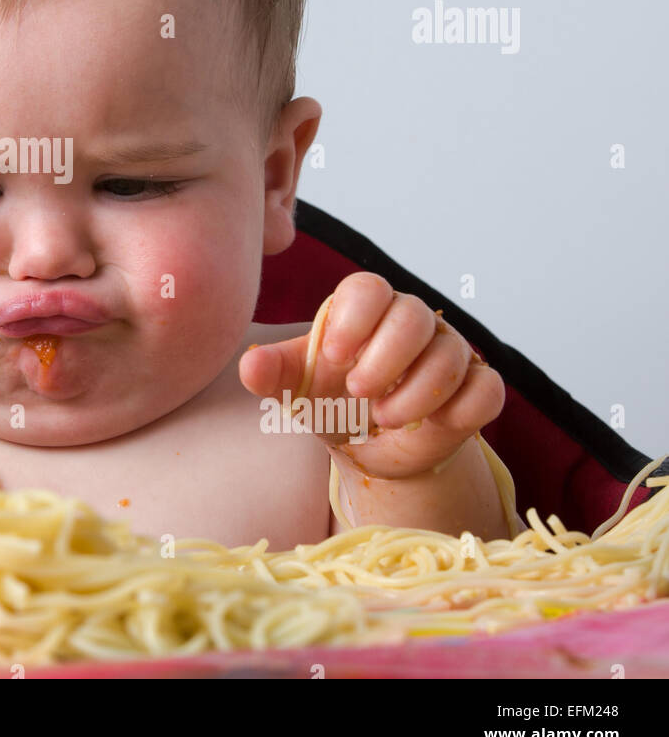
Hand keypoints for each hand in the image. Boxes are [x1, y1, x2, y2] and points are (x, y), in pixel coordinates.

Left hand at [239, 272, 504, 478]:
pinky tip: (432, 426)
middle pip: (413, 316)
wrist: (369, 448)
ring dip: (415, 394)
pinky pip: (486, 389)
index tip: (333, 356)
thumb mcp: (298, 390)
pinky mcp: (477, 387)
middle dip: (387, 358)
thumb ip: (273, 373)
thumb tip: (250, 365)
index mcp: (364, 311)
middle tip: (358, 393)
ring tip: (384, 419)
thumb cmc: (331, 402)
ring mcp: (449, 352)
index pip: (368, 288)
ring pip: (451, 355)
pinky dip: (460, 411)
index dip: (354, 319)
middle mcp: (410, 323)